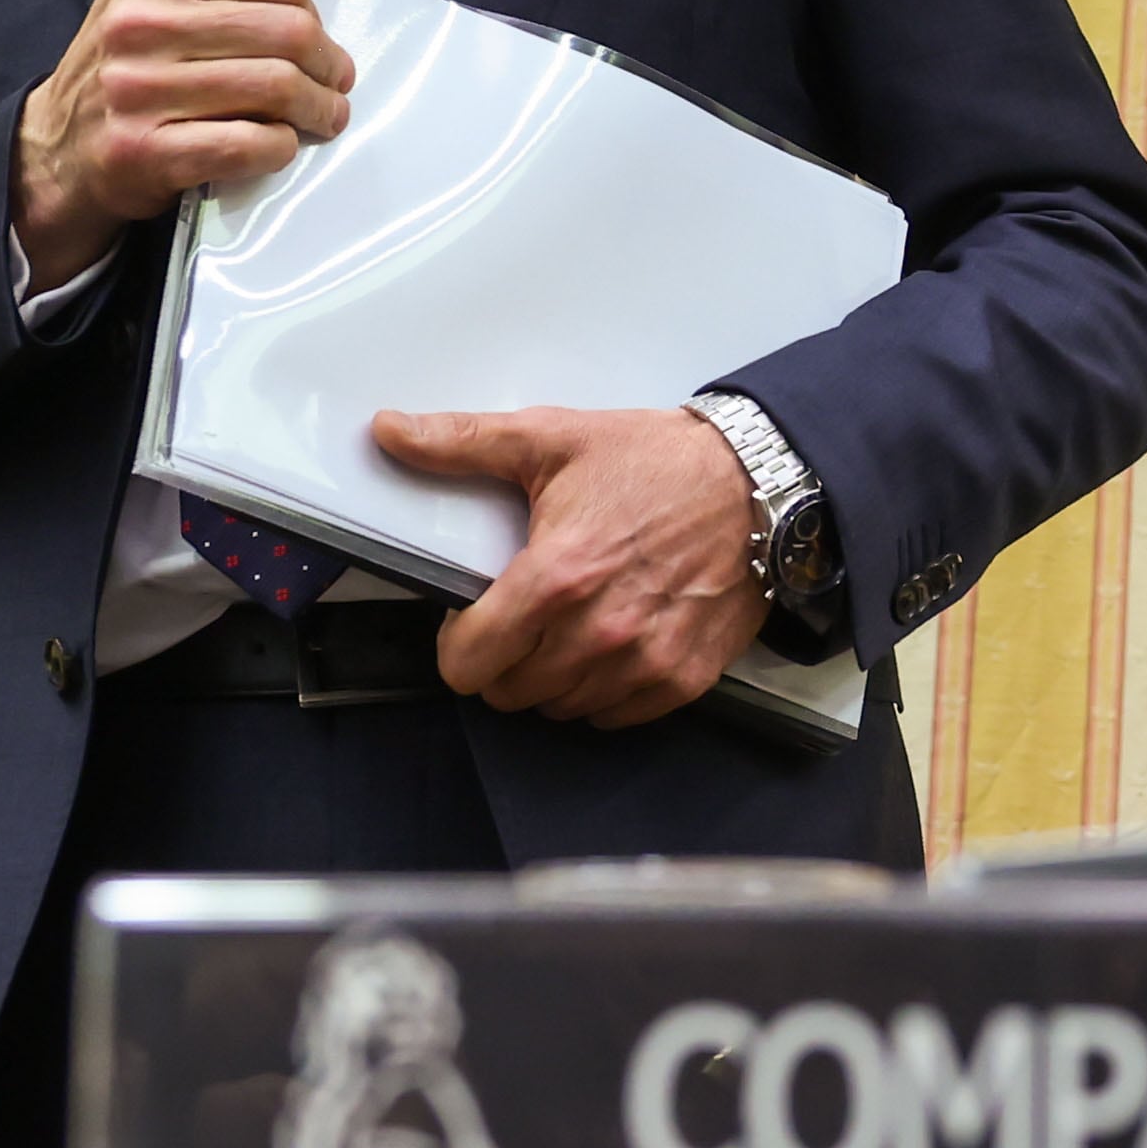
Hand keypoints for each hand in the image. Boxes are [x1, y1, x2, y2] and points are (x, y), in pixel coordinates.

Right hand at [11, 0, 357, 292]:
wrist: (61, 143)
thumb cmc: (146, 43)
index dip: (309, 7)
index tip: (308, 29)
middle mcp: (139, 20)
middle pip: (291, 34)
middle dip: (327, 65)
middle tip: (332, 83)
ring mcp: (135, 89)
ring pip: (275, 90)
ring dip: (315, 111)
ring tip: (318, 115)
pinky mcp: (141, 152)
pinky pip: (247, 146)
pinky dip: (278, 149)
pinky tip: (275, 144)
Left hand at [373, 405, 767, 725]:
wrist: (756, 483)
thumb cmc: (657, 463)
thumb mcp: (553, 440)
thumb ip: (462, 443)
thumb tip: (390, 431)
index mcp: (555, 577)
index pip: (468, 664)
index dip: (459, 643)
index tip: (474, 621)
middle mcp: (596, 632)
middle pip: (508, 693)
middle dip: (504, 659)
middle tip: (526, 616)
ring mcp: (641, 661)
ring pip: (558, 708)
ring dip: (553, 677)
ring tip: (572, 626)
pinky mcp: (681, 678)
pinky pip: (613, 716)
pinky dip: (604, 691)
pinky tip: (613, 644)